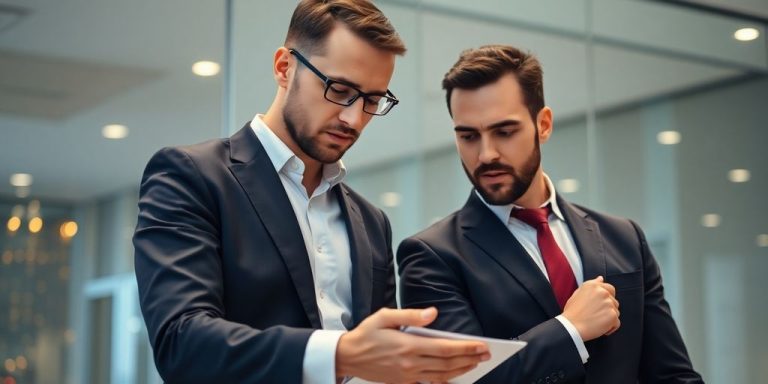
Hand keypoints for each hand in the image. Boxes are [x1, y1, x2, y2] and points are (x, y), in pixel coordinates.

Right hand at [335, 307, 489, 382]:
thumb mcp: (385, 316)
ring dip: (462, 369)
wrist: (347, 357)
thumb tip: (433, 313)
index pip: (445, 348)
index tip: (482, 345)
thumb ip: (410, 315)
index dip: (466, 348)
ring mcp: (408, 375)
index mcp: (408, 345)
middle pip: (448, 364)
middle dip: (470, 358)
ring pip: (442, 375)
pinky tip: (454, 375)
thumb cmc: (366, 334)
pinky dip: (445, 380)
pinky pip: (430, 382)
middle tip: (486, 354)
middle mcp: (411, 363)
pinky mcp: (404, 382)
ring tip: (476, 363)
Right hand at [562, 276, 619, 340]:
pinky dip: (610, 328)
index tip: (600, 305)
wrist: (571, 326)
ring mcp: (609, 304)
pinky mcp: (613, 316)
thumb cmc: (572, 312)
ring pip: (616, 312)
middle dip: (607, 308)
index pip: (610, 288)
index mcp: (593, 285)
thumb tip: (600, 278)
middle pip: (614, 301)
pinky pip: (617, 323)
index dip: (606, 298)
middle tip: (595, 314)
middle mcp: (603, 292)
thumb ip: (592, 285)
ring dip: (609, 317)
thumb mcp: (578, 293)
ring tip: (596, 321)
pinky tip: (600, 328)